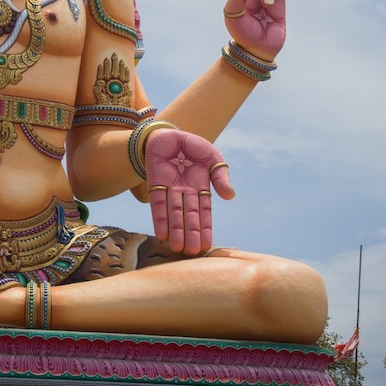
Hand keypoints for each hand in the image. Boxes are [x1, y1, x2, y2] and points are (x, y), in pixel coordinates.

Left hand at [146, 129, 234, 254]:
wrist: (169, 133)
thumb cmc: (193, 146)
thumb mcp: (213, 158)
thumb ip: (221, 176)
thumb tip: (230, 196)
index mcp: (201, 188)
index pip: (203, 213)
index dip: (205, 228)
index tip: (207, 246)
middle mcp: (185, 193)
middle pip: (188, 217)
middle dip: (190, 234)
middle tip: (192, 252)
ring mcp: (170, 189)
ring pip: (173, 214)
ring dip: (175, 230)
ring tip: (177, 248)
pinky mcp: (155, 184)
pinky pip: (157, 203)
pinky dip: (159, 218)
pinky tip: (161, 233)